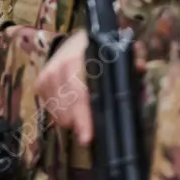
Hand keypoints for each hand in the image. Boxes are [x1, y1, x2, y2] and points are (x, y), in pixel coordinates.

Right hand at [35, 31, 145, 145]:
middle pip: (67, 108)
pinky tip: (71, 106)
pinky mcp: (40, 82)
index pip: (79, 93)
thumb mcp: (120, 53)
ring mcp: (48, 75)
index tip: (87, 138)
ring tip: (83, 114)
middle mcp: (61, 67)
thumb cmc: (101, 53)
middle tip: (90, 132)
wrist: (74, 42)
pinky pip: (50, 108)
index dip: (83, 117)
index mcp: (82, 59)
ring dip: (70, 119)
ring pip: (57, 112)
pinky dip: (61, 112)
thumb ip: (132, 60)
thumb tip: (139, 67)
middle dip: (79, 124)